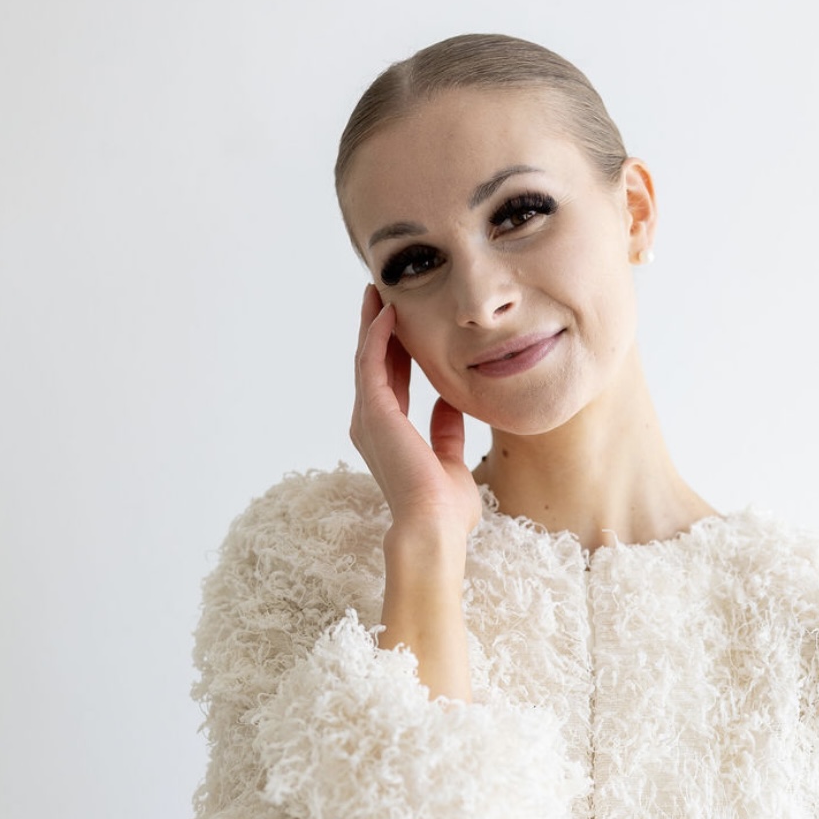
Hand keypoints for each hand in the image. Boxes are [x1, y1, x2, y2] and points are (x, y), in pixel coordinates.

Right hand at [350, 285, 481, 543]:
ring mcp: (369, 418)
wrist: (434, 527)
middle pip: (372, 363)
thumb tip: (450, 403)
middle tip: (383, 293)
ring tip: (379, 291)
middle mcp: (372, 424)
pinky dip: (378, 336)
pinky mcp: (374, 414)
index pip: (391, 381)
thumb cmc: (446, 509)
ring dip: (372, 323)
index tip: (403, 322)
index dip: (396, 350)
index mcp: (389, 434)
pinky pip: (371, 364)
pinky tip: (388, 313)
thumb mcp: (452, 461)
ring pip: (366, 358)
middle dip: (377, 327)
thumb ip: (447, 431)